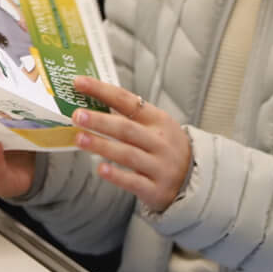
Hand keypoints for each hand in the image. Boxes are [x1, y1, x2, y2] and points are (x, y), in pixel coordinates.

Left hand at [70, 77, 193, 213]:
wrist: (195, 180)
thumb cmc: (164, 148)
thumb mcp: (156, 126)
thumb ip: (129, 115)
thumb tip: (91, 100)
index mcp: (158, 119)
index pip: (127, 100)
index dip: (102, 90)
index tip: (79, 82)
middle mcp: (160, 141)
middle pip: (126, 128)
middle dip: (100, 120)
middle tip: (77, 115)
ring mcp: (160, 166)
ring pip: (128, 154)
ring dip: (102, 145)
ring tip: (79, 138)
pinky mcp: (156, 189)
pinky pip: (134, 182)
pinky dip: (117, 175)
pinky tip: (100, 169)